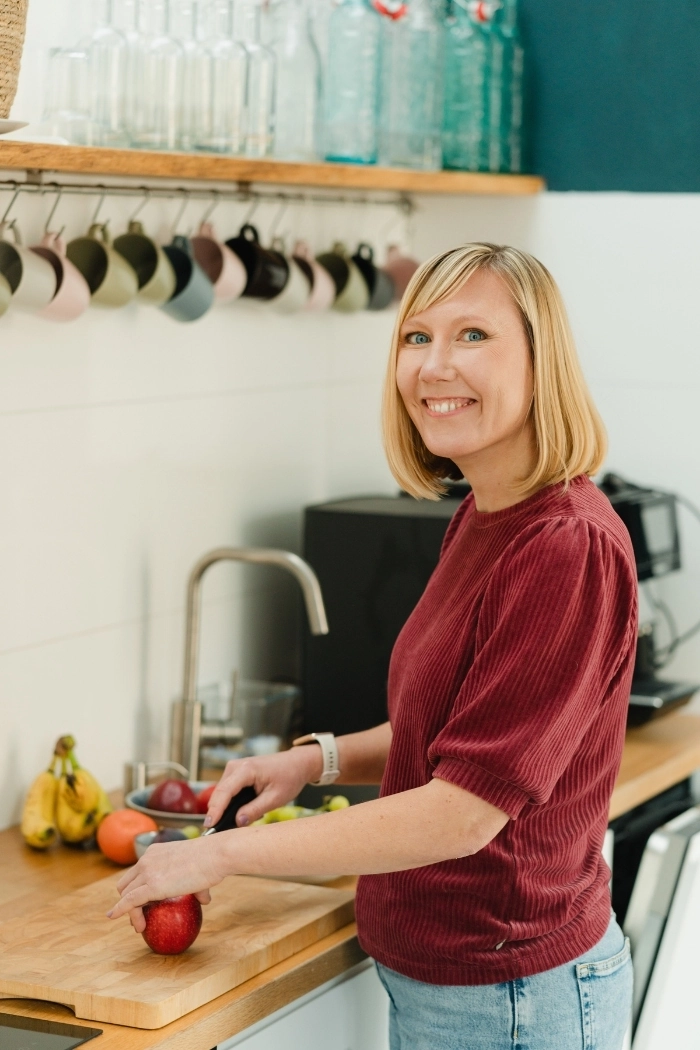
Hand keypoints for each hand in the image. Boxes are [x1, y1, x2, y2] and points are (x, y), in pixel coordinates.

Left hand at [106, 836, 225, 931]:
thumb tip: (204, 900)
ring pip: (127, 895)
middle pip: (127, 884)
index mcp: (155, 852)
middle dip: (128, 900)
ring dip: (130, 912)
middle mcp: (147, 859)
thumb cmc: (213, 860)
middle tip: (139, 916)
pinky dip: (120, 910)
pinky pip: (129, 901)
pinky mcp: (151, 886)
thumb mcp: (198, 869)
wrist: (215, 855)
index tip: (141, 903)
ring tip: (140, 926)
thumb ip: (197, 886)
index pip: (137, 872)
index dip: (135, 889)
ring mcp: (147, 872)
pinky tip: (113, 916)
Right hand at [205, 746, 321, 828]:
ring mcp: (234, 768)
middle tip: (219, 832)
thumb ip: (255, 810)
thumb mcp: (275, 798)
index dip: (215, 810)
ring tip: (240, 820)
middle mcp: (236, 766)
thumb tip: (237, 822)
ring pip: (222, 793)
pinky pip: (227, 791)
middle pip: (219, 793)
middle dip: (218, 813)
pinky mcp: (236, 773)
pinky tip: (242, 812)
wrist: (297, 763)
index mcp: (246, 769)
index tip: (209, 826)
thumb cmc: (289, 777)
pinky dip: (231, 803)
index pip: (224, 792)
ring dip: (226, 808)